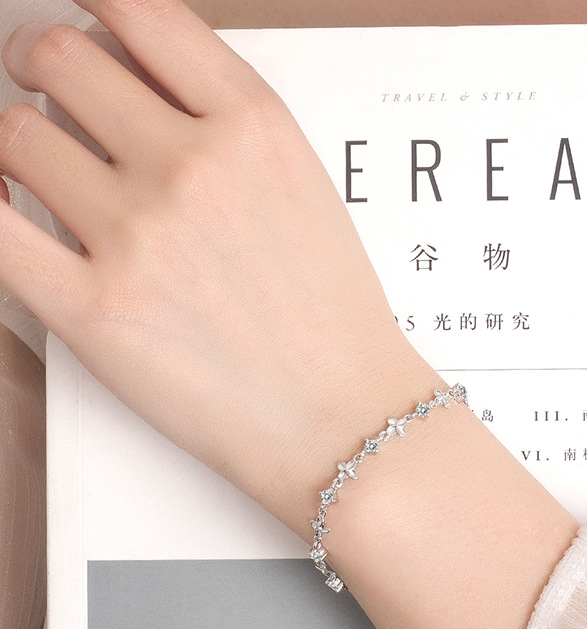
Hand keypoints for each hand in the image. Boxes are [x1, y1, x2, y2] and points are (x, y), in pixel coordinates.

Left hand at [0, 0, 438, 534]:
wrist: (342, 417)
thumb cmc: (334, 320)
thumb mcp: (307, 192)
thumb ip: (226, 127)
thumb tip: (135, 92)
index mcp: (255, 127)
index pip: (140, 9)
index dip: (92, 4)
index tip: (79, 18)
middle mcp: (192, 167)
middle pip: (62, 59)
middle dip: (38, 62)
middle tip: (41, 84)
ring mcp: (138, 238)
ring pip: (13, 137)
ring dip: (19, 145)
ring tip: (47, 175)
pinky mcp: (94, 311)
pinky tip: (9, 209)